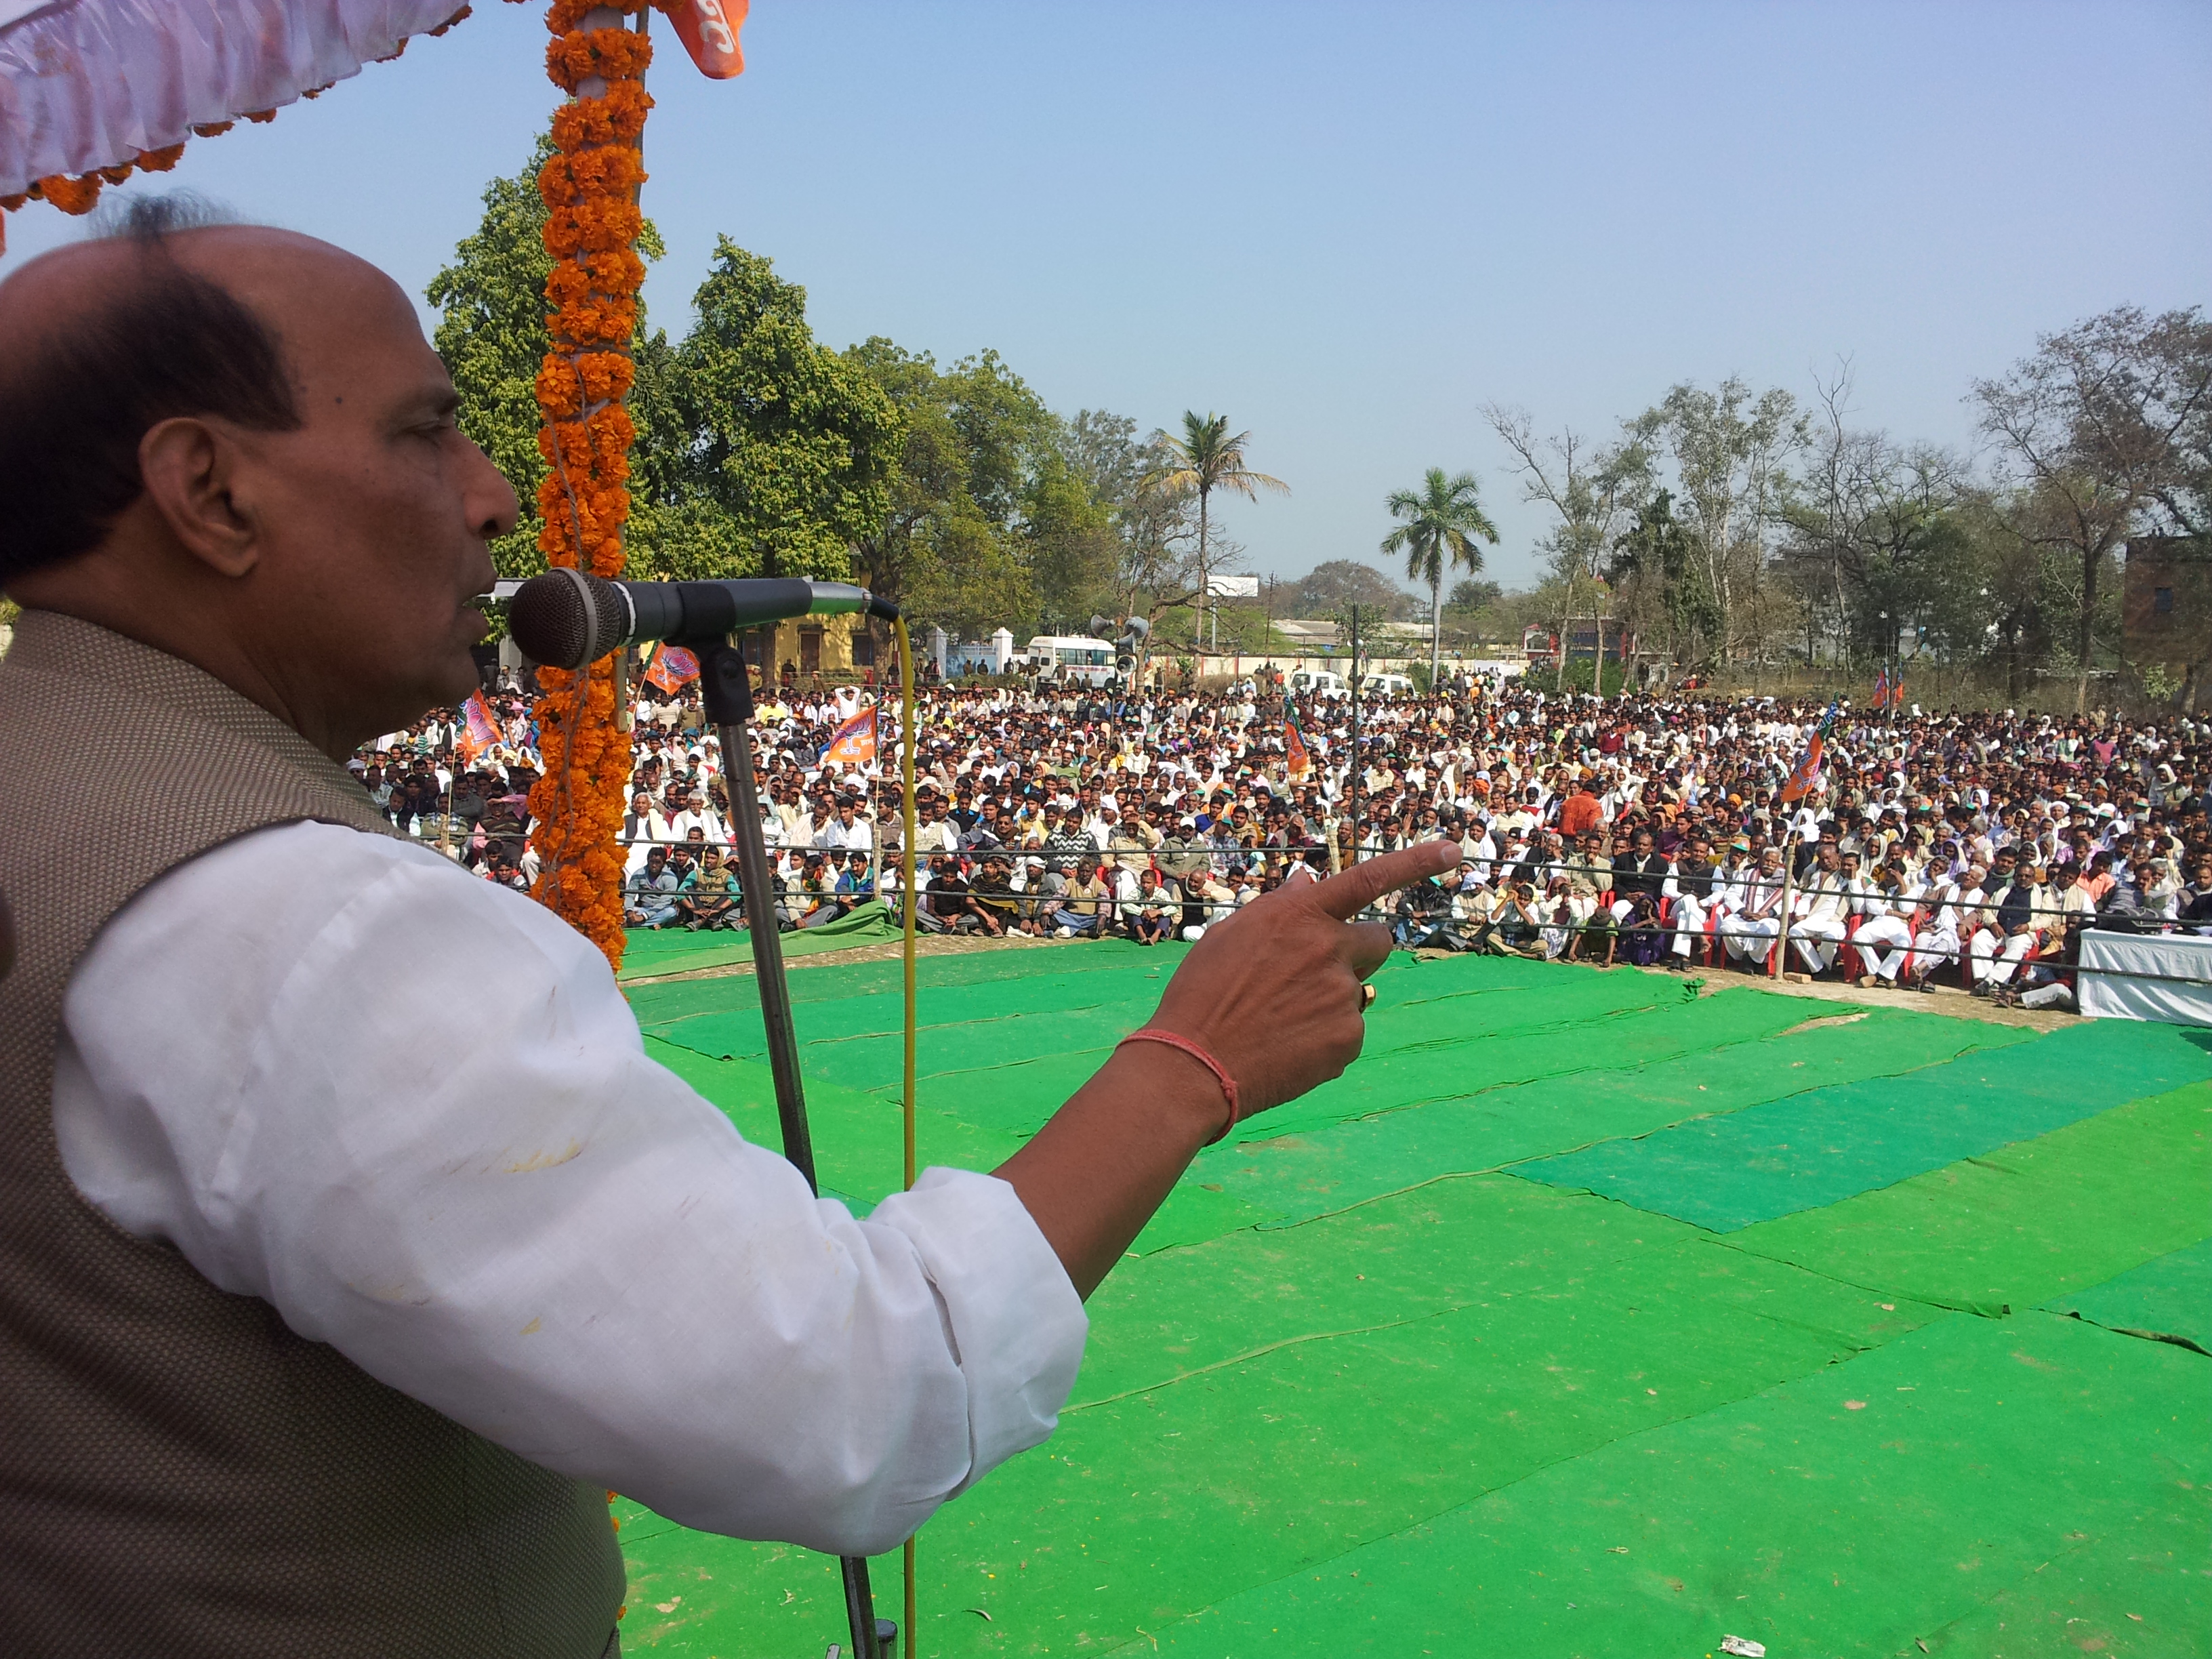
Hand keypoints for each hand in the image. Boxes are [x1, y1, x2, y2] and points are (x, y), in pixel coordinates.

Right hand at [1147, 840, 1463, 1120]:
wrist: (1194, 1068)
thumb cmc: (1202, 996)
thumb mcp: (1230, 937)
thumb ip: (1277, 907)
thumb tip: (1308, 880)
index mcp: (1298, 915)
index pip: (1369, 878)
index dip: (1415, 861)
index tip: (1453, 848)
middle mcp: (1329, 948)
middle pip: (1379, 941)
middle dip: (1357, 954)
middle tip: (1316, 976)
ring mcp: (1343, 995)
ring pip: (1356, 991)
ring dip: (1332, 1000)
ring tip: (1281, 1021)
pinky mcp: (1349, 1038)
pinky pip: (1349, 1030)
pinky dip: (1326, 1038)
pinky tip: (1288, 1046)